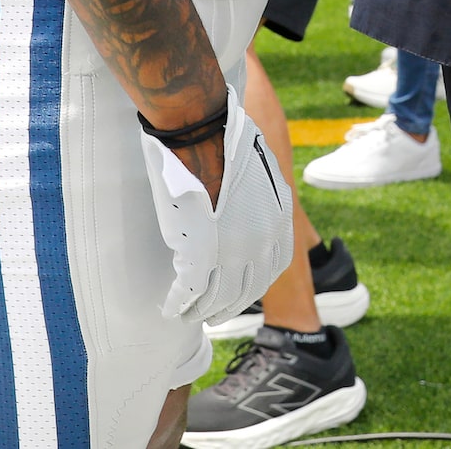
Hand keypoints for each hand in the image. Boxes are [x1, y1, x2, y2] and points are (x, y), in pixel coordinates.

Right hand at [139, 91, 293, 324]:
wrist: (204, 134)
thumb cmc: (225, 141)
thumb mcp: (260, 171)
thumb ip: (260, 199)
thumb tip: (249, 210)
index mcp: (280, 221)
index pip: (273, 268)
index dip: (255, 285)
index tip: (241, 291)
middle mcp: (262, 241)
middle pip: (246, 289)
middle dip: (229, 306)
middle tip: (213, 315)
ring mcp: (233, 250)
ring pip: (218, 297)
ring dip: (202, 311)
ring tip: (188, 316)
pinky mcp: (202, 254)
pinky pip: (191, 291)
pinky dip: (180, 304)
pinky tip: (171, 310)